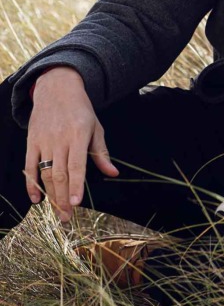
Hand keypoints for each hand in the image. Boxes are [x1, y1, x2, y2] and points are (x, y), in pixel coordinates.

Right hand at [25, 67, 118, 223]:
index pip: (76, 165)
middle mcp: (59, 139)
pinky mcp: (32, 141)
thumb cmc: (80, 110)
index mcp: (78, 135)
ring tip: (57, 211)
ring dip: (50, 195)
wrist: (57, 88)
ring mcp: (44, 140)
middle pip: (59, 174)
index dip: (76, 186)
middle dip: (63, 198)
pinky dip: (31, 184)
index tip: (77, 203)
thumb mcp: (96, 128)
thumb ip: (101, 153)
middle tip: (67, 217)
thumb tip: (113, 173)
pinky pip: (29, 166)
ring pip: (44, 173)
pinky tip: (37, 199)